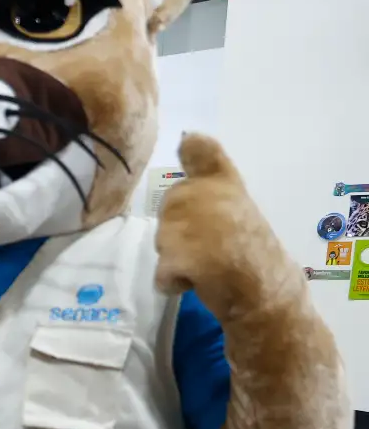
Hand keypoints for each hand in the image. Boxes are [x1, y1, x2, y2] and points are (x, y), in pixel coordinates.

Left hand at [154, 134, 291, 323]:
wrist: (266, 291)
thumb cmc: (251, 251)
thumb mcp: (233, 205)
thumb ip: (208, 179)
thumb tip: (187, 137)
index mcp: (222, 181)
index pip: (200, 149)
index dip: (191, 147)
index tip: (188, 141)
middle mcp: (204, 194)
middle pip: (166, 212)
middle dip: (180, 234)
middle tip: (213, 246)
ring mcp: (189, 224)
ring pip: (162, 244)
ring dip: (178, 260)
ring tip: (209, 264)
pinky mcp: (179, 256)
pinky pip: (162, 274)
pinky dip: (174, 284)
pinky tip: (201, 282)